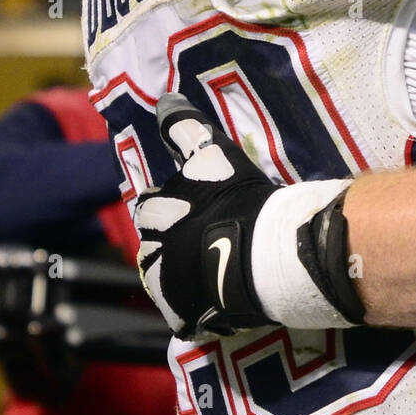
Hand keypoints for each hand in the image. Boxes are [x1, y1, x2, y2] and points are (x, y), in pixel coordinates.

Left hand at [135, 93, 277, 337]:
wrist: (264, 252)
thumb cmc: (240, 199)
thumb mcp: (214, 155)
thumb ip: (185, 128)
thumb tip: (163, 99)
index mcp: (155, 211)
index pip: (150, 205)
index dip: (171, 205)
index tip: (193, 207)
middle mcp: (152, 249)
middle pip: (153, 243)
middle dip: (170, 239)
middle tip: (203, 237)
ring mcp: (165, 285)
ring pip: (164, 279)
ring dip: (181, 274)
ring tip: (210, 270)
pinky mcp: (180, 315)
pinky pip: (183, 314)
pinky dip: (196, 308)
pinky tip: (217, 301)